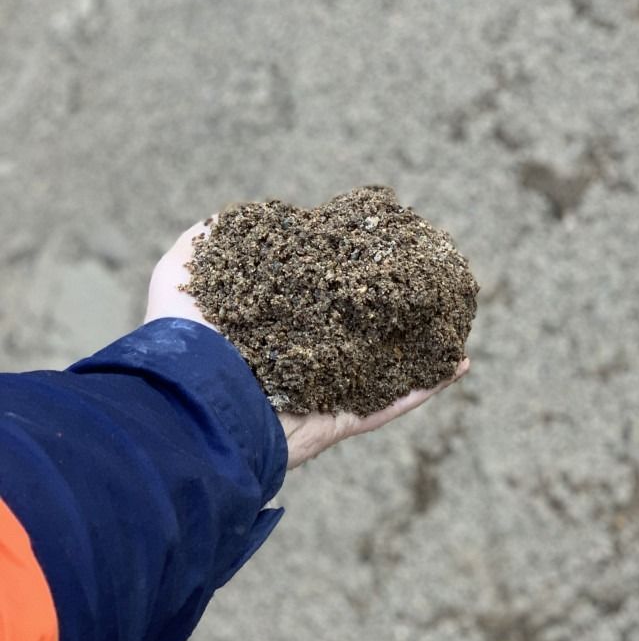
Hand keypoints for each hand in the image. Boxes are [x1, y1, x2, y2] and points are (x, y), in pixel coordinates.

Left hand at [145, 217, 469, 468]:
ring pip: (383, 366)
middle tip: (423, 282)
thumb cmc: (181, 343)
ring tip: (453, 319)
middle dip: (392, 308)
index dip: (347, 272)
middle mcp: (299, 358)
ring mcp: (322, 392)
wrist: (187, 407)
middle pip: (357, 329)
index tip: (376, 246)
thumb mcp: (179, 276)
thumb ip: (204, 244)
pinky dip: (425, 388)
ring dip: (420, 345)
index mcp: (269, 325)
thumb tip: (231, 217)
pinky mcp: (337, 423)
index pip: (317, 295)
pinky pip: (388, 406)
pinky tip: (457, 363)